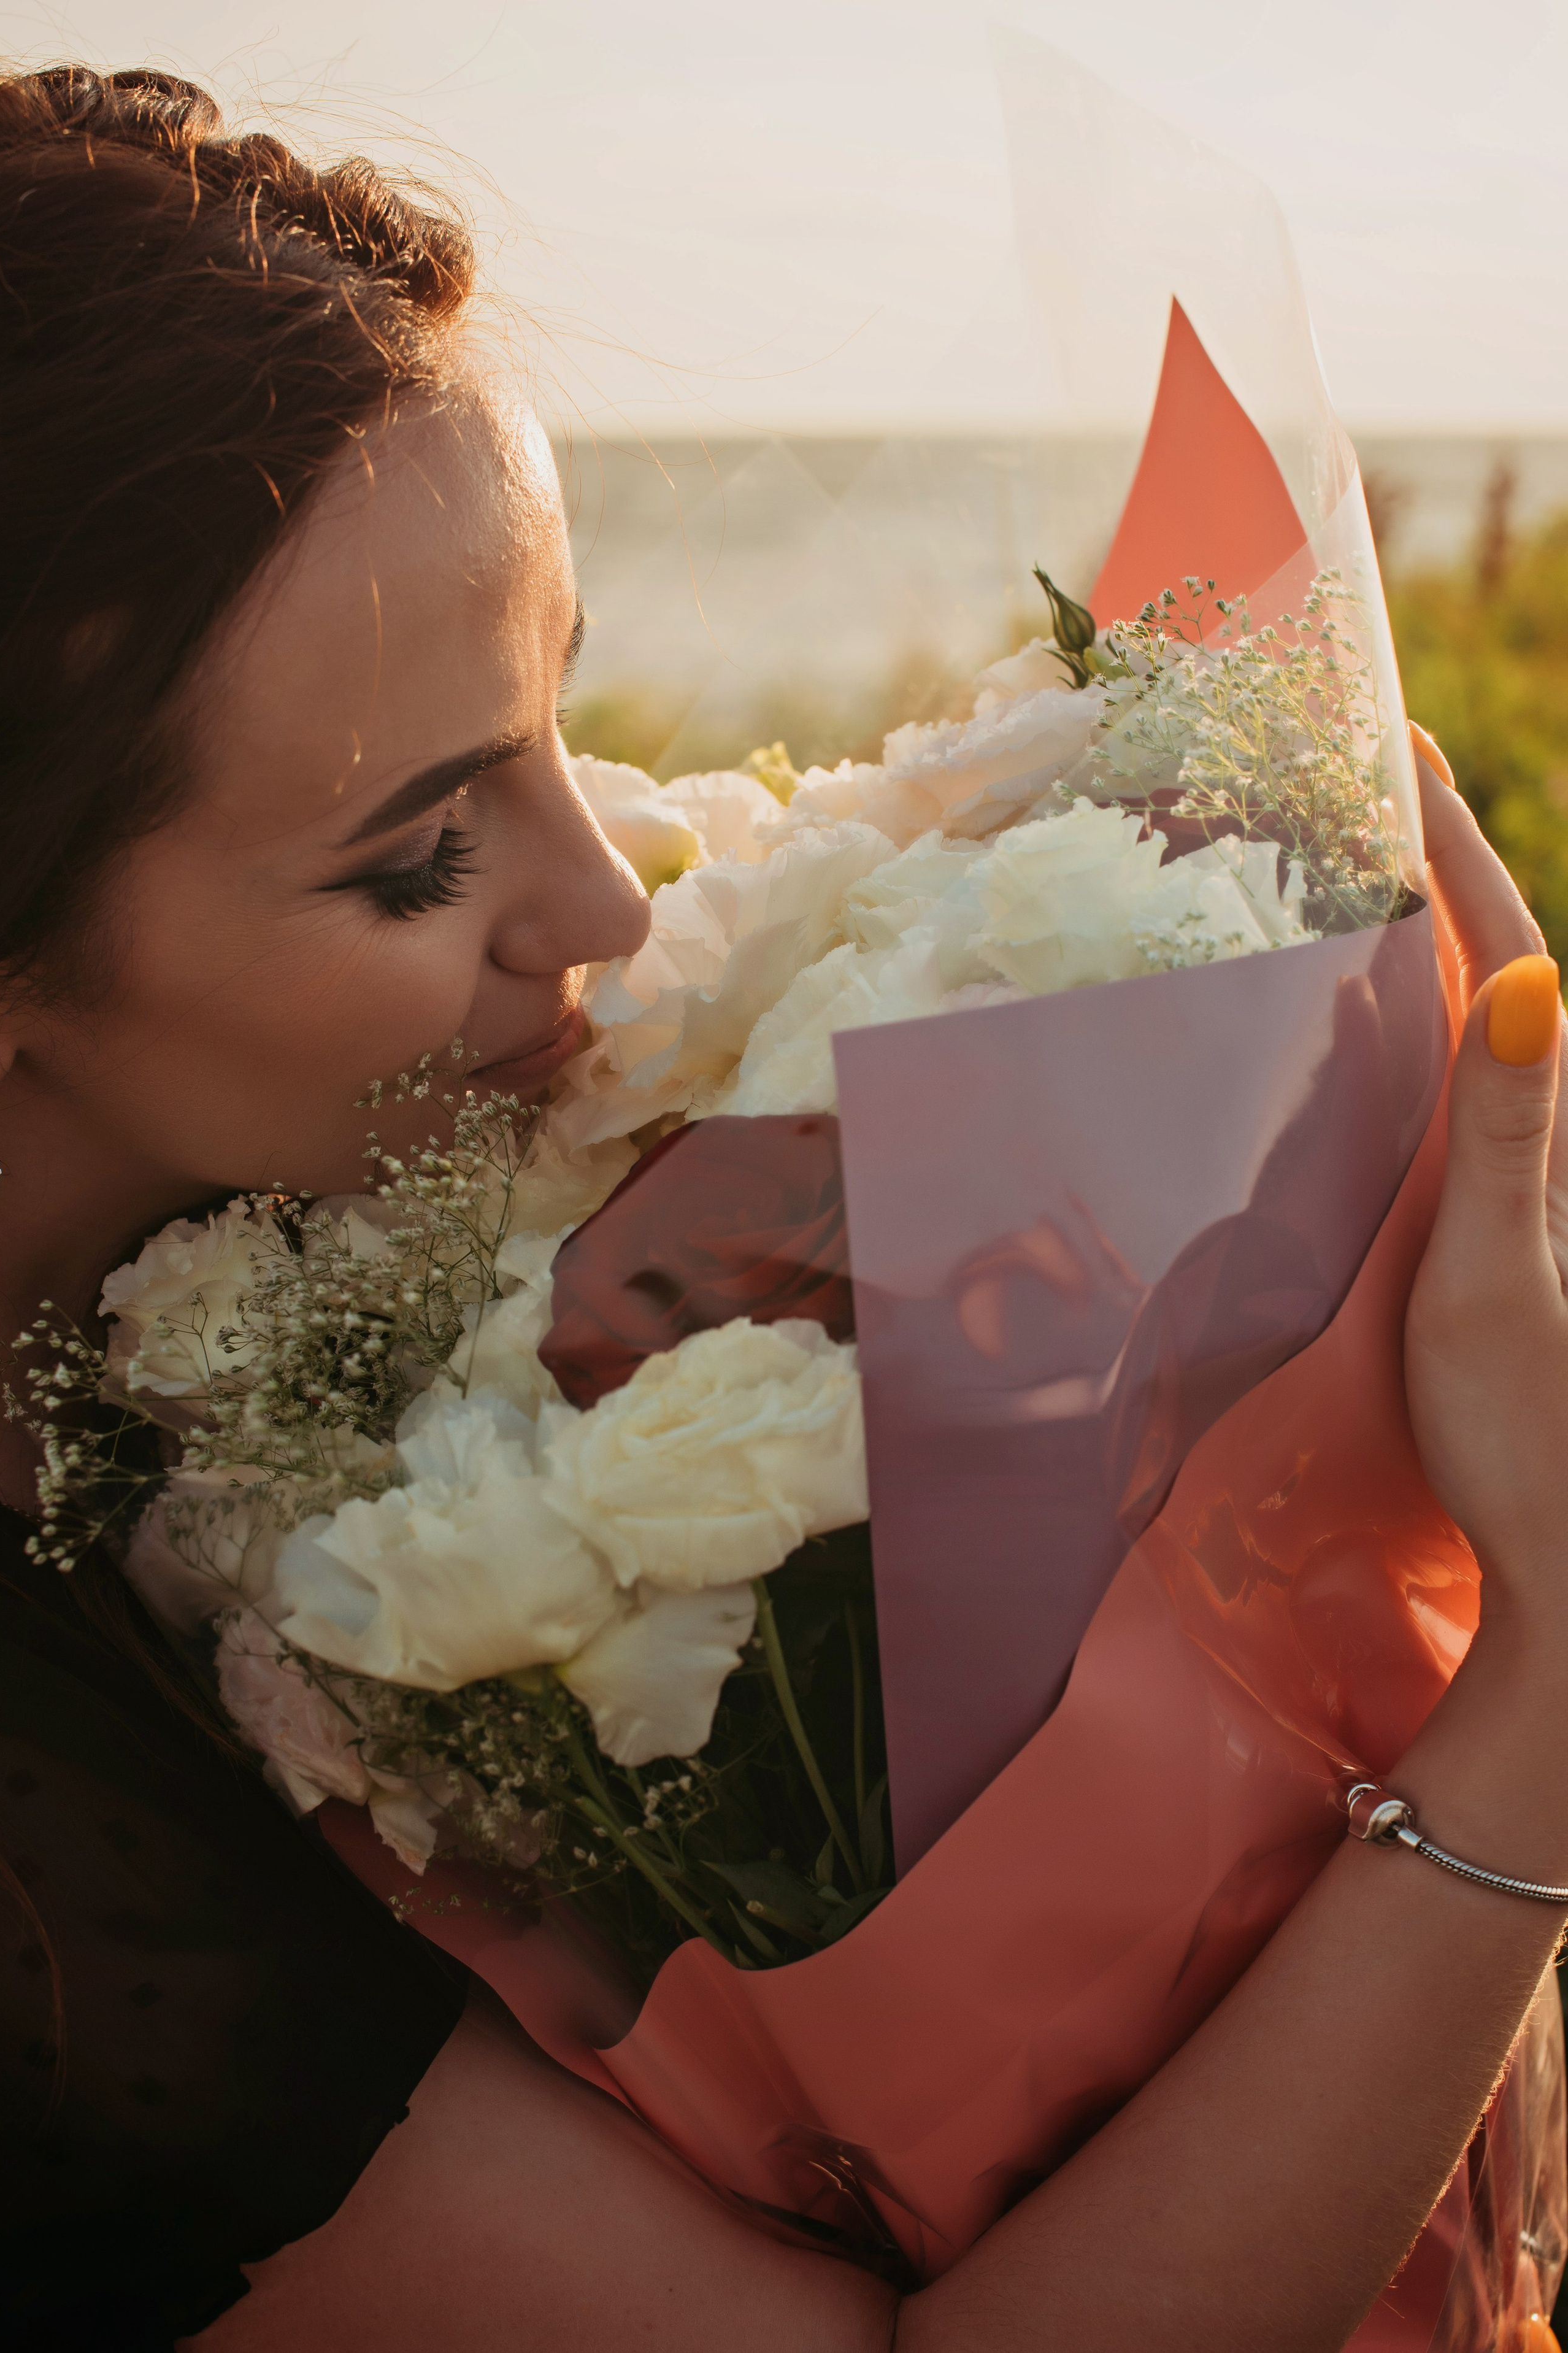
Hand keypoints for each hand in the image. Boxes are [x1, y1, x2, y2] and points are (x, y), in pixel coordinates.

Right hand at [1404, 723, 1567, 1617]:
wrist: (1566, 1556)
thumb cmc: (1529, 1434)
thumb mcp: (1497, 1281)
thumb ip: (1512, 1136)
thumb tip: (1533, 983)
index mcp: (1549, 1126)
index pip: (1500, 943)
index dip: (1447, 838)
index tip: (1393, 741)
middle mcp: (1546, 1135)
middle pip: (1493, 957)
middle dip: (1432, 854)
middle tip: (1359, 773)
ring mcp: (1522, 1177)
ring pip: (1473, 1016)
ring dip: (1420, 929)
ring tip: (1347, 860)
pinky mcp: (1494, 1221)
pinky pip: (1449, 1082)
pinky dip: (1408, 1018)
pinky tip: (1359, 1020)